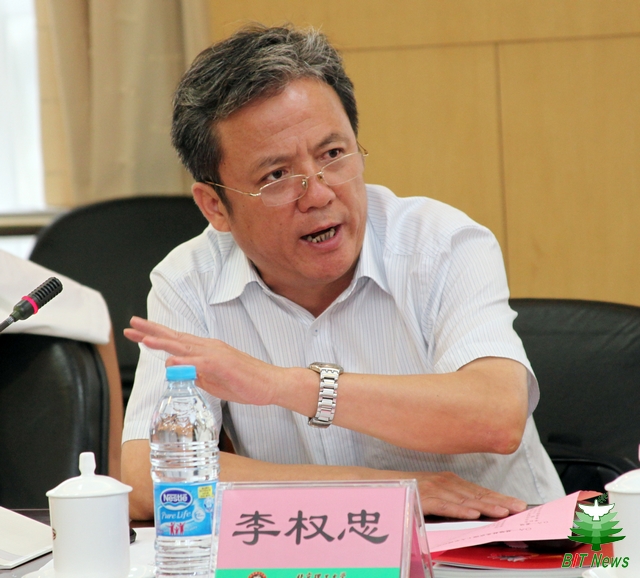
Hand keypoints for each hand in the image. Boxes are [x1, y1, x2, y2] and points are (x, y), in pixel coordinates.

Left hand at [124, 316, 284, 405]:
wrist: (271, 384)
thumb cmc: (246, 382)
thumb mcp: (215, 381)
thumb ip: (197, 375)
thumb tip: (182, 373)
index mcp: (206, 351)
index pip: (176, 341)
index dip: (155, 336)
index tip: (137, 333)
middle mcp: (209, 347)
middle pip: (176, 338)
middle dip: (152, 331)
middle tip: (131, 325)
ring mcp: (216, 355)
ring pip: (185, 346)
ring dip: (163, 342)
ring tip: (144, 339)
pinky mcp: (224, 365)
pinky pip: (201, 363)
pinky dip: (185, 362)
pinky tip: (172, 361)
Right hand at [410, 470, 526, 518]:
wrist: (379, 484)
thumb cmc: (407, 491)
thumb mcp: (433, 494)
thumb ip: (452, 500)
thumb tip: (475, 512)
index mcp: (449, 481)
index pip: (480, 491)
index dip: (500, 497)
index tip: (518, 504)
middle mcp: (444, 482)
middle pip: (477, 494)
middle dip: (500, 501)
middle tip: (519, 508)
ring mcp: (434, 488)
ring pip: (464, 499)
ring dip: (485, 506)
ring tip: (503, 512)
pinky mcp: (423, 497)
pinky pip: (445, 505)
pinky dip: (460, 509)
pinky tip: (473, 514)